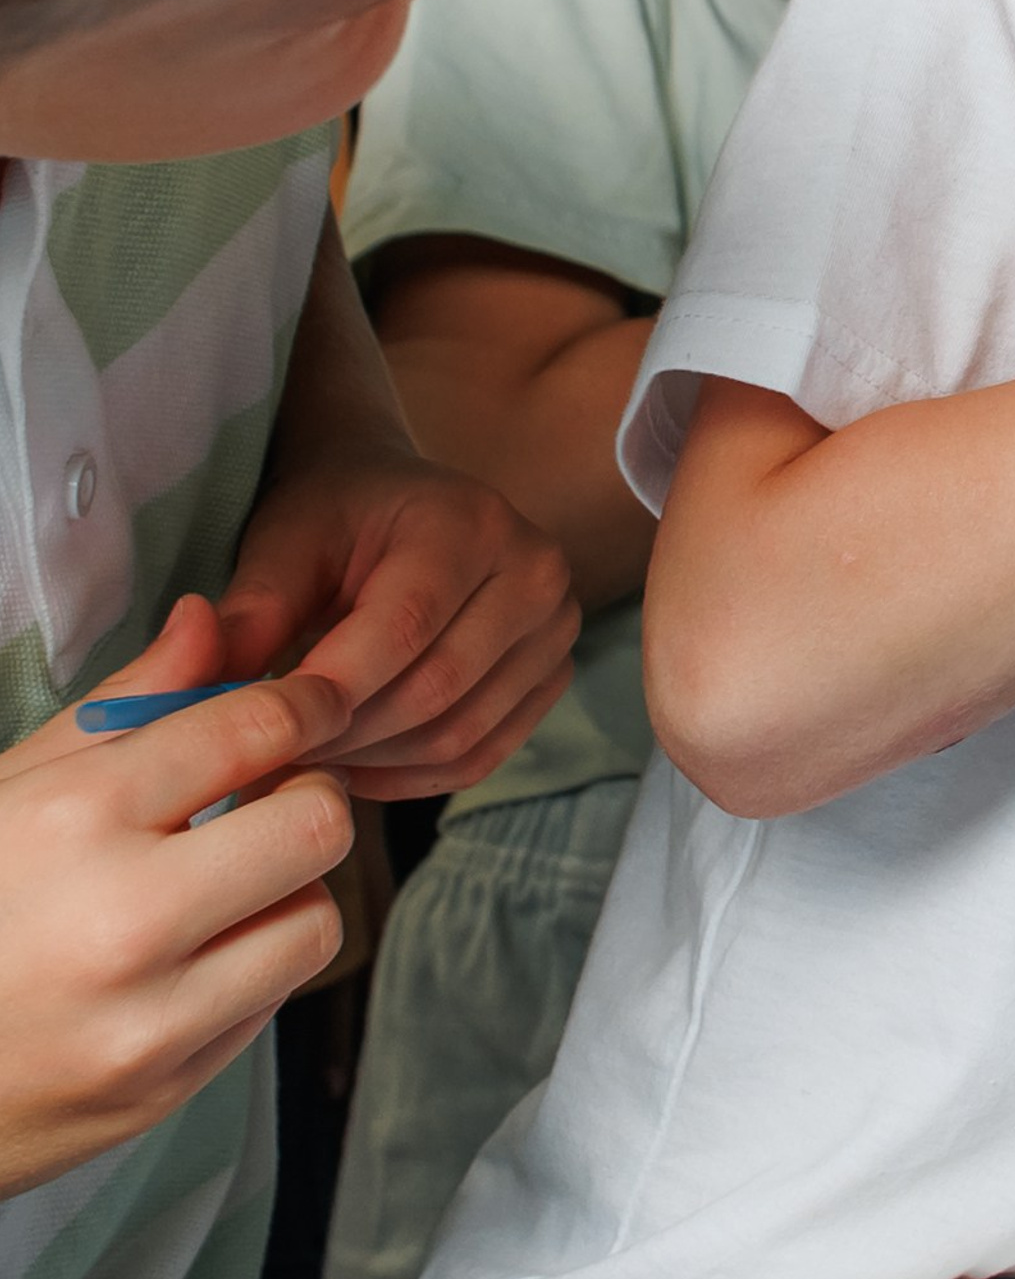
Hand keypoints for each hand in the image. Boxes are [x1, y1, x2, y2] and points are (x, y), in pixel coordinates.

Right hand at [0, 596, 351, 1198]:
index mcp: (75, 821)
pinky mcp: (167, 1087)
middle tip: (267, 798)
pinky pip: (273, 1001)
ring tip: (224, 886)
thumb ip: (126, 703)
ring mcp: (149, 1019)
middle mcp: (123, 920)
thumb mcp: (10, 787)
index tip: (309, 707)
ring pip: (316, 920)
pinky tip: (189, 956)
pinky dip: (252, 967)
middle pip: (317, 825)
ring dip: (288, 892)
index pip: (255, 730)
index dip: (303, 705)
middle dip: (306, 799)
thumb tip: (210, 619)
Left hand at [215, 446, 577, 799]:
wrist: (397, 501)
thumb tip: (194, 699)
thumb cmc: (335, 516)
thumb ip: (248, 615)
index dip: (327, 692)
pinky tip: (356, 768)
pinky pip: (484, 755)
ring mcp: (557, 626)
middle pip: (437, 689)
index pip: (404, 628)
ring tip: (306, 759)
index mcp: (468, 523)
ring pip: (460, 733)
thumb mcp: (283, 543)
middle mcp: (534, 571)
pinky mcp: (553, 673)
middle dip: (343, 736)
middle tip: (268, 756)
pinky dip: (412, 777)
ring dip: (373, 763)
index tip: (254, 729)